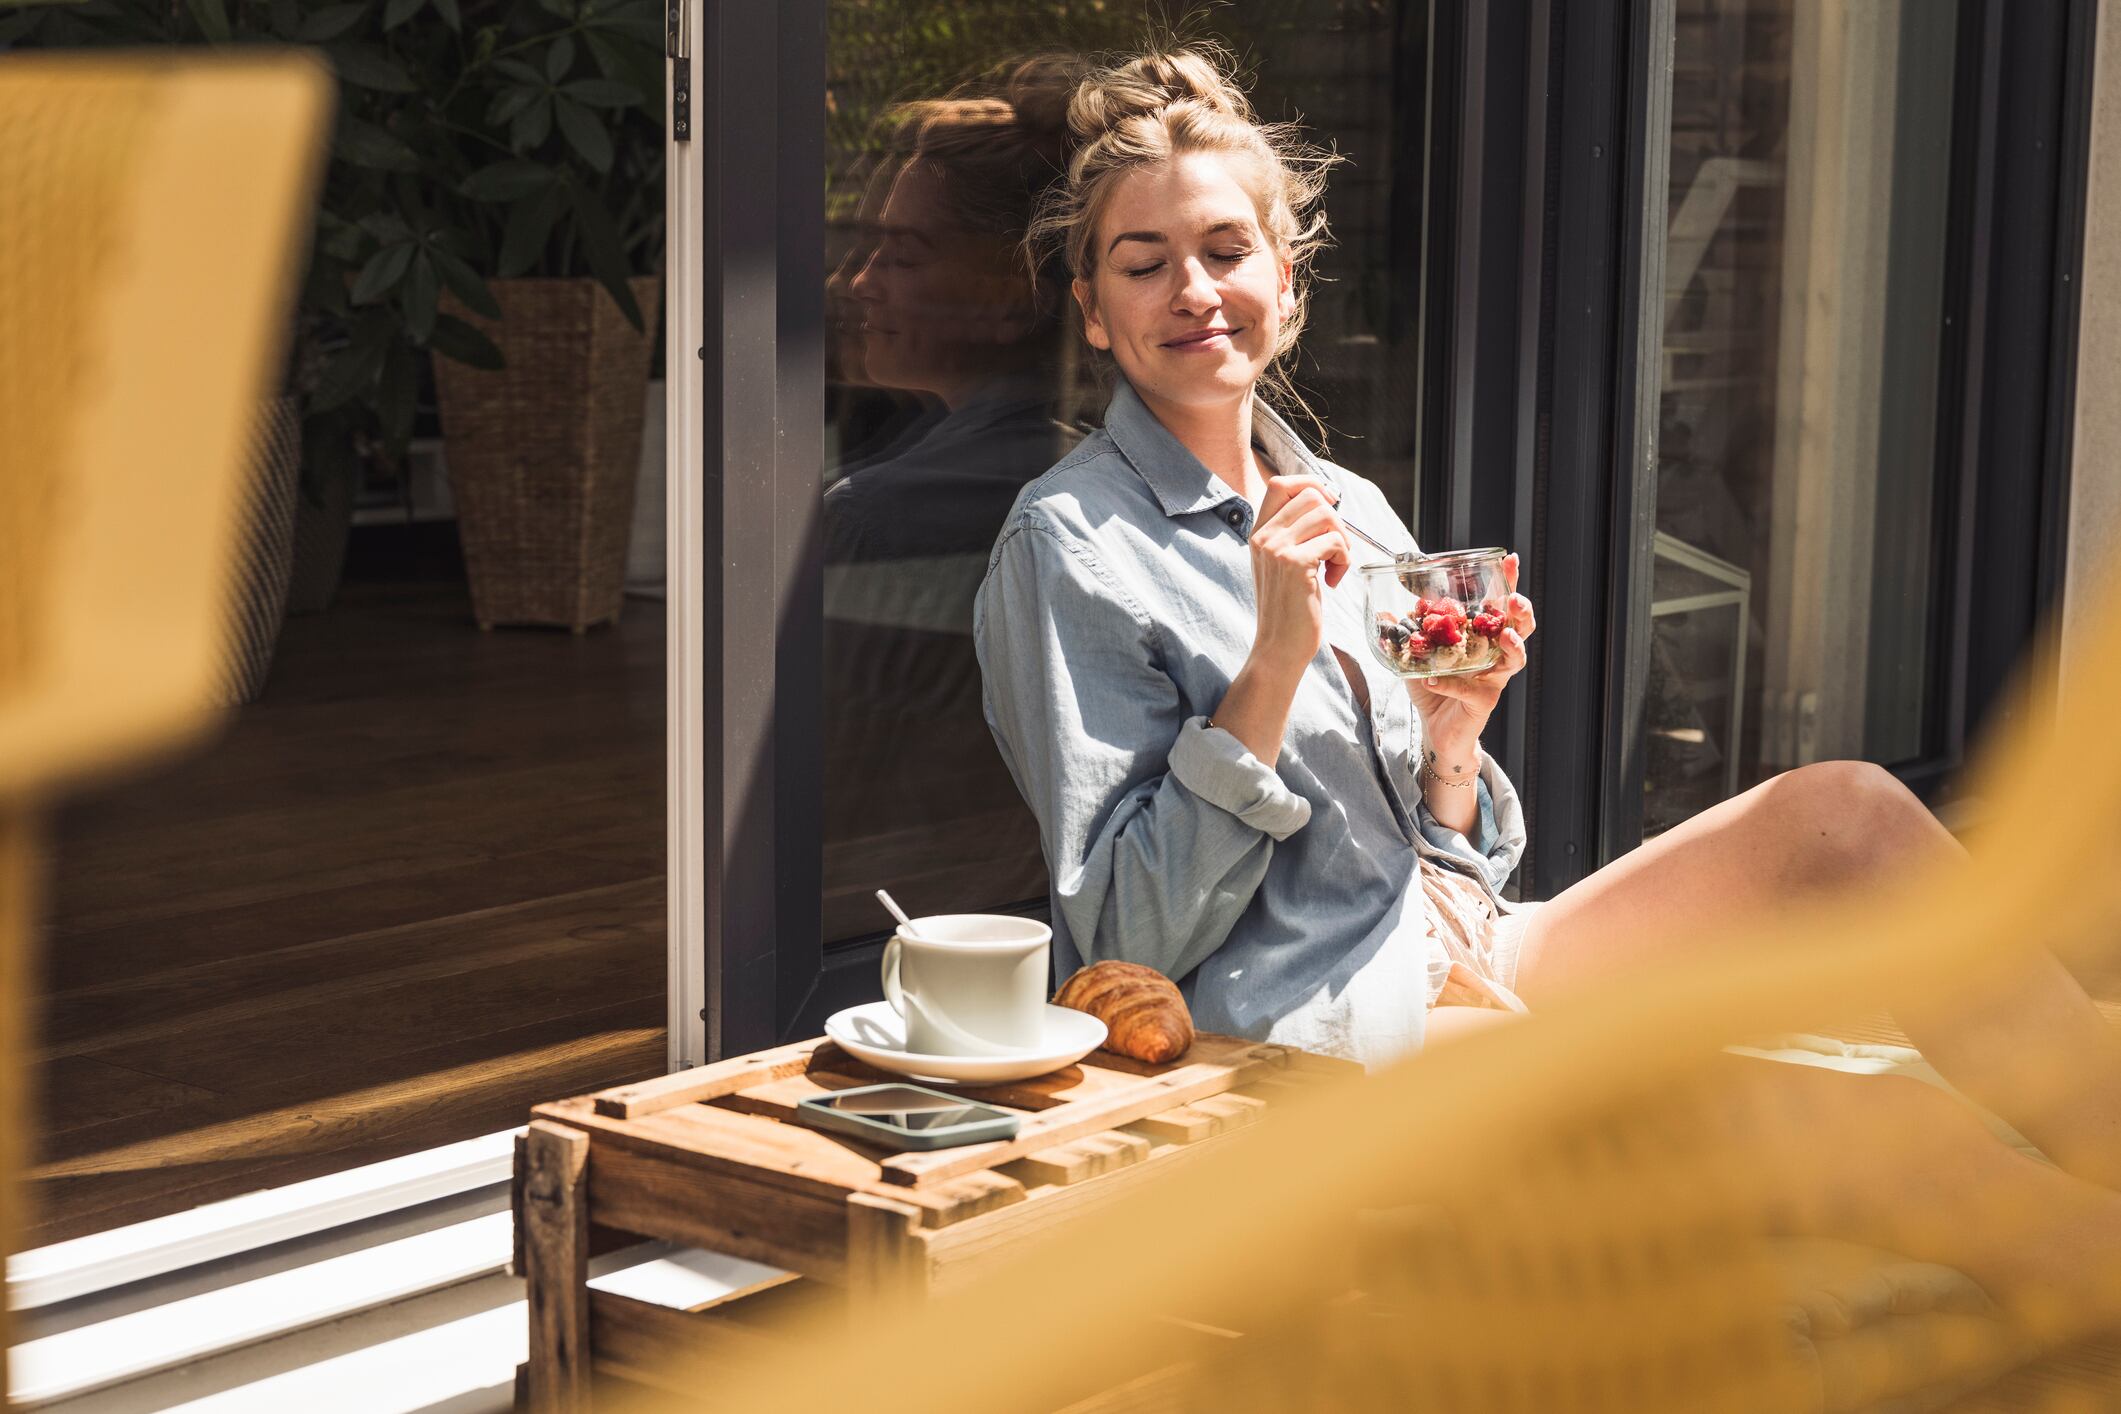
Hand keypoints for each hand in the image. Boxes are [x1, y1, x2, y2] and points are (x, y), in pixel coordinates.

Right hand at [1245, 475, 1351, 680]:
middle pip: (1311, 496)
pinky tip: (1333, 581)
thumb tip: (1326, 503)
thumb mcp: (1281, 564)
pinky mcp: (1295, 564)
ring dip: (1342, 541)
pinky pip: (1335, 541)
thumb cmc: (1288, 608)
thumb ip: (1293, 534)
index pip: (1280, 484)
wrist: (1278, 647)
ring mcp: (1277, 549)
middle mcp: (1263, 536)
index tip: (1329, 504)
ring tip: (1334, 567)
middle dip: (1335, 520)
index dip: (1310, 485)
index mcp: (1258, 533)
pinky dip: (1343, 559)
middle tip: (1335, 550)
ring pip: (1326, 515)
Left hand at [1409, 552, 1536, 763]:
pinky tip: (1432, 679)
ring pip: (1514, 660)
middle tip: (1514, 600)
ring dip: (1511, 644)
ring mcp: (1493, 679)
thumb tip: (1386, 612)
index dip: (1508, 582)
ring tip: (1503, 635)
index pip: (1500, 605)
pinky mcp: (1483, 702)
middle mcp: (1495, 655)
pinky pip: (1470, 689)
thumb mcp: (1417, 656)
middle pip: (1521, 628)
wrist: (1435, 728)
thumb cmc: (1435, 687)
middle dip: (1521, 612)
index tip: (1509, 560)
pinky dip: (1450, 683)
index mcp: (1482, 637)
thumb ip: (1405, 634)